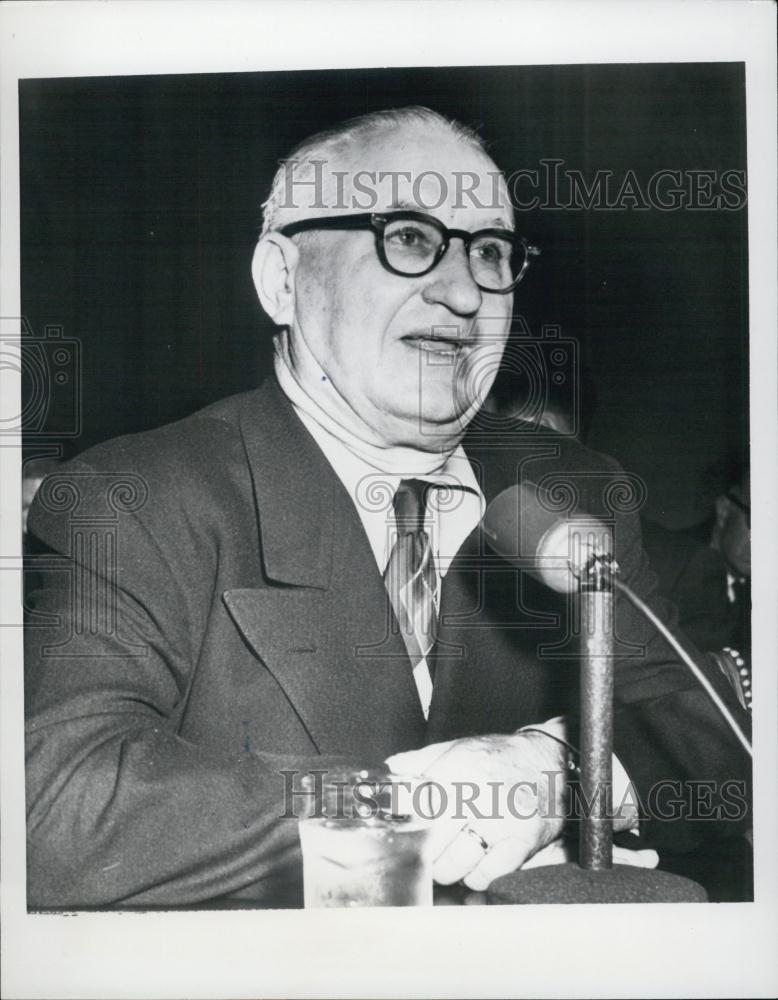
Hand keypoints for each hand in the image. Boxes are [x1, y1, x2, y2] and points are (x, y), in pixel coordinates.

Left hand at [386, 731, 567, 890]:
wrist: (552, 761)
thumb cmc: (501, 756)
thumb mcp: (460, 747)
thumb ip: (422, 761)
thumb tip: (391, 770)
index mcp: (457, 767)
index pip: (416, 807)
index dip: (406, 825)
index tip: (405, 833)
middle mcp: (477, 793)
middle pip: (431, 842)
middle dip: (425, 852)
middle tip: (428, 851)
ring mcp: (501, 819)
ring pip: (454, 865)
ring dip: (447, 869)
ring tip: (451, 859)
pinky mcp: (522, 841)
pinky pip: (485, 875)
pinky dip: (475, 876)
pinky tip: (476, 863)